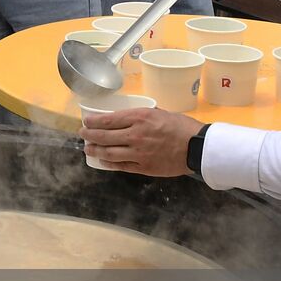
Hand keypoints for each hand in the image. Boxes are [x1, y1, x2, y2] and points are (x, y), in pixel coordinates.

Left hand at [79, 109, 205, 176]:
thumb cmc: (182, 126)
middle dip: (90, 135)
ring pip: (109, 153)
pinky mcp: (143, 167)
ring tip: (88, 149)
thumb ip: (141, 116)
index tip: (86, 121)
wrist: (197, 147)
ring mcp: (138, 153)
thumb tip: (124, 118)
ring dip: (95, 151)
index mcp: (140, 117)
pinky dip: (109, 164)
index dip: (93, 121)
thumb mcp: (159, 112)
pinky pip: (121, 166)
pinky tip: (103, 161)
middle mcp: (135, 135)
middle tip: (83, 134)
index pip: (108, 119)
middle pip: (104, 136)